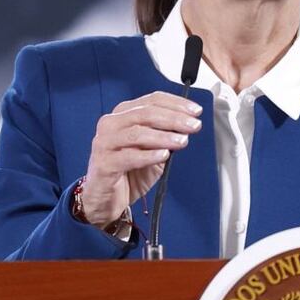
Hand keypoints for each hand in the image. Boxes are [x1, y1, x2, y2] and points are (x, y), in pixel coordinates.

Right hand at [80, 91, 202, 227]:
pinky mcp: (104, 163)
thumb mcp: (152, 150)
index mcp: (123, 114)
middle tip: (194, 126)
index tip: (196, 111)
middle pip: (146, 114)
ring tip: (183, 141)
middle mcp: (111, 124)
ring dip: (164, 136)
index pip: (152, 100)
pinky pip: (129, 157)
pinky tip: (164, 154)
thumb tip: (188, 125)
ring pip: (137, 133)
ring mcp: (105, 143)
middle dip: (174, 119)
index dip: (176, 104)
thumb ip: (166, 136)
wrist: (107, 199)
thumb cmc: (129, 171)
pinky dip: (149, 155)